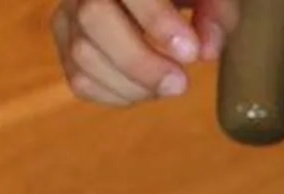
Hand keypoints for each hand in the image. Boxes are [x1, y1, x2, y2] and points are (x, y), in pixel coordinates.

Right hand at [51, 0, 237, 103]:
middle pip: (92, 18)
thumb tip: (207, 51)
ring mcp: (68, 12)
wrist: (151, 1)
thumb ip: (216, 12)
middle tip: (181, 84)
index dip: (156, 20)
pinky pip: (81, 80)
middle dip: (140, 62)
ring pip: (83, 55)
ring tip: (169, 84)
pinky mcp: (66, 42)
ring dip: (133, 85)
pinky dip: (118, 95)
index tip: (191, 53)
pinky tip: (146, 89)